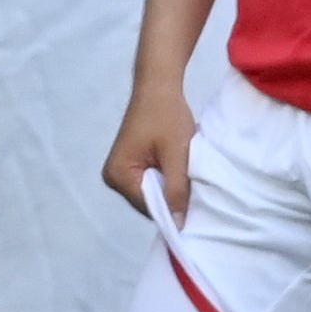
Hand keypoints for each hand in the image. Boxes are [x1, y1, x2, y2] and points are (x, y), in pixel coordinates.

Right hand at [100, 75, 195, 222]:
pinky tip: (178, 169)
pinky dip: (167, 180)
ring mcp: (120, 172)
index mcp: (118, 175)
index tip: (197, 204)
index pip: (149, 207)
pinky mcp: (129, 165)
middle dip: (172, 197)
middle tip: (194, 185)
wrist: (158, 87)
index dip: (174, 208)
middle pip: (148, 203)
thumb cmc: (167, 117)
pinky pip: (150, 184)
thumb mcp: (177, 155)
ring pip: (152, 194)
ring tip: (186, 174)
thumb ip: (176, 189)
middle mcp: (113, 178)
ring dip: (171, 188)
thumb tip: (179, 223)